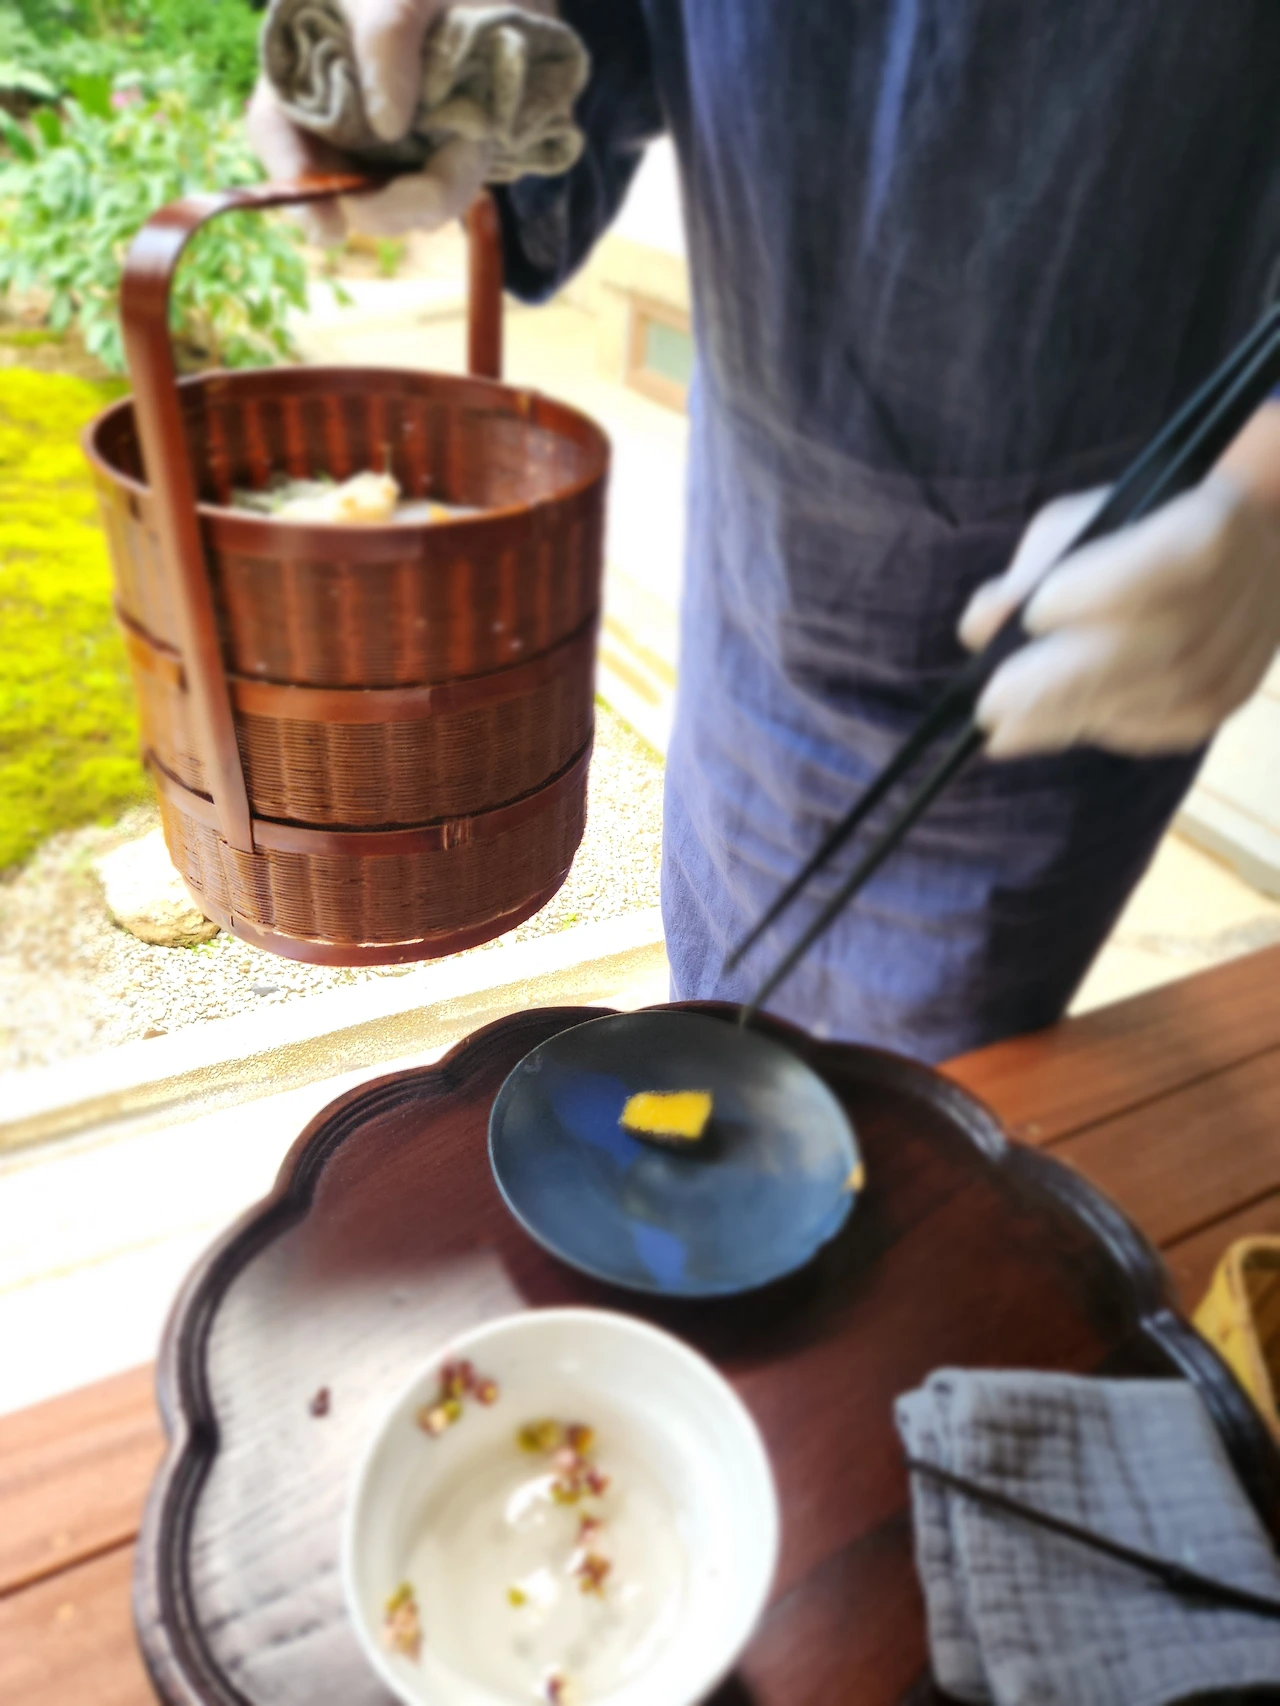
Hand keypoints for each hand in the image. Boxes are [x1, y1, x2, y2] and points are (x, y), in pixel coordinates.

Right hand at [246, 0, 487, 243]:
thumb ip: (386, 32)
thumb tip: (387, 125)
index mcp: (300, 60)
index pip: (274, 129)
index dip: (293, 180)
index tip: (329, 227)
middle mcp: (330, 112)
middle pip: (333, 188)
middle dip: (383, 205)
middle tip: (432, 194)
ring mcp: (375, 146)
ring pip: (388, 205)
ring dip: (433, 192)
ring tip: (471, 142)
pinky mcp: (419, 163)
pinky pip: (432, 197)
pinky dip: (457, 181)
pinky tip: (475, 146)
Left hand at [958, 474, 1279, 758]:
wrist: (1233, 553)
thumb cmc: (1134, 532)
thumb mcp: (1078, 526)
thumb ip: (1030, 573)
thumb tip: (980, 630)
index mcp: (1212, 523)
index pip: (1167, 561)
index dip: (1102, 590)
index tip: (1035, 614)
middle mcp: (1244, 589)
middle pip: (1160, 646)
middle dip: (1065, 681)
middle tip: (991, 708)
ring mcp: (1245, 647)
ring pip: (1165, 695)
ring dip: (1078, 714)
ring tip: (1009, 729)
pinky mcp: (1233, 693)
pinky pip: (1172, 726)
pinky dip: (1110, 729)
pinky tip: (1062, 725)